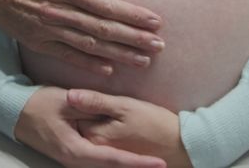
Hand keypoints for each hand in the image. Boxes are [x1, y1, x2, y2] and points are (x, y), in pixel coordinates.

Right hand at [0, 0, 163, 74]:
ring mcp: (49, 30)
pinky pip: (68, 56)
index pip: (106, 5)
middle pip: (104, 29)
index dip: (132, 15)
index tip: (155, 21)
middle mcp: (59, 12)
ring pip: (91, 45)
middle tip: (159, 46)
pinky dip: (89, 64)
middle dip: (134, 38)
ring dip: (119, 54)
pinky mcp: (39, 43)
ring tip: (144, 61)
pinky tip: (109, 70)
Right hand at [15, 87, 165, 167]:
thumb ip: (91, 107)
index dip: (138, 163)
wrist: (14, 112)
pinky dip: (115, 162)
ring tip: (151, 163)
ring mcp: (73, 161)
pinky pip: (98, 163)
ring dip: (127, 165)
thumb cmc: (38, 105)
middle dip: (137, 167)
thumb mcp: (66, 101)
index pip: (113, 160)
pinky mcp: (72, 156)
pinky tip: (128, 158)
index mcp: (75, 150)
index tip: (159, 163)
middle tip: (162, 165)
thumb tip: (111, 112)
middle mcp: (75, 161)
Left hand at [67, 90, 192, 167]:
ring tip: (118, 116)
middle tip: (109, 105)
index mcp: (95, 136)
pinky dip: (104, 129)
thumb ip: (96, 101)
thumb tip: (69, 95)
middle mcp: (95, 149)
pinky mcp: (114, 154)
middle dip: (85, 111)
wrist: (180, 145)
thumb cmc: (155, 123)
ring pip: (90, 131)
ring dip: (95, 119)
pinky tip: (119, 124)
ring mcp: (104, 153)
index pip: (74, 113)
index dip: (82, 100)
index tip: (93, 95)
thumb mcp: (126, 106)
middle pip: (80, 124)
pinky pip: (101, 140)